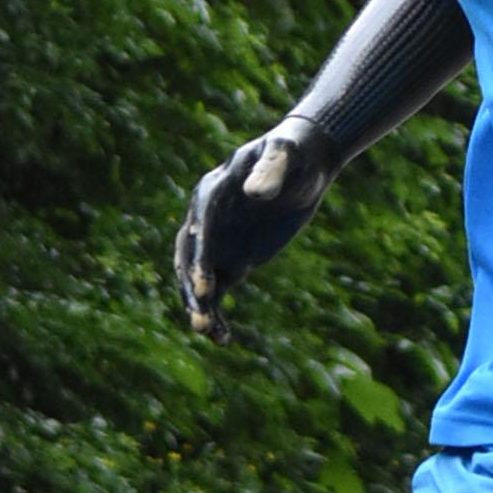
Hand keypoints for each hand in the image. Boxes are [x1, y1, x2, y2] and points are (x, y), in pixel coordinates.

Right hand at [173, 119, 338, 340]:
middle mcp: (207, 220)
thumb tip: (256, 193)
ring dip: (201, 306)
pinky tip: (222, 339)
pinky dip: (217, 312)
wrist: (303, 162)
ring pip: (199, 279)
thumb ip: (271, 171)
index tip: (204, 287)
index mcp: (212, 193)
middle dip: (193, 290)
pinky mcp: (233, 258)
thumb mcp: (286, 156)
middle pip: (190, 259)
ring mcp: (218, 241)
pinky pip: (217, 289)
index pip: (200, 230)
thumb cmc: (294, 153)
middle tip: (200, 320)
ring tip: (209, 334)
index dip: (199, 259)